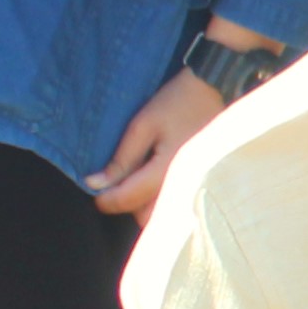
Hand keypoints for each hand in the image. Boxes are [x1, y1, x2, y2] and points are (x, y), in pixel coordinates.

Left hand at [86, 66, 231, 218]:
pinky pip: (176, 204)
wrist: (214, 92)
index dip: (104, 199)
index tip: (93, 187)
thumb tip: (95, 184)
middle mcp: (182, 186)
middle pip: (146, 217)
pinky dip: (160, 201)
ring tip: (136, 181)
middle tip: (117, 182)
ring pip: (163, 215)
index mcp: (165, 171)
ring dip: (144, 206)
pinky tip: (154, 181)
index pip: (127, 199)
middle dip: (127, 204)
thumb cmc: (176, 104)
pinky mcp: (200, 183)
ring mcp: (194, 187)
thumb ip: (121, 159)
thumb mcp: (142, 126)